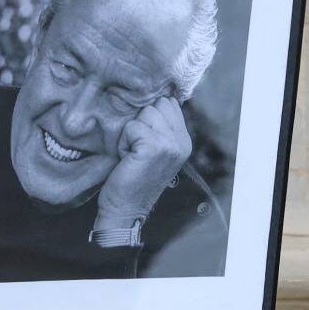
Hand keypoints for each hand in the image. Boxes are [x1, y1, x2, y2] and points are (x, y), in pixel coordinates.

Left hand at [95, 96, 191, 231]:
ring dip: (131, 132)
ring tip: (133, 154)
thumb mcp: (155, 151)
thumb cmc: (134, 179)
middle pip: (156, 105)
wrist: (126, 210)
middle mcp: (182, 142)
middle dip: (141, 123)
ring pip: (144, 114)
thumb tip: (154, 100)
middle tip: (138, 149)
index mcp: (184, 141)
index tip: (145, 142)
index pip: (169, 104)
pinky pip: (132, 127)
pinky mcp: (153, 147)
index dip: (150, 118)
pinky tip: (128, 158)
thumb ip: (161, 128)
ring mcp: (170, 144)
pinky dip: (124, 141)